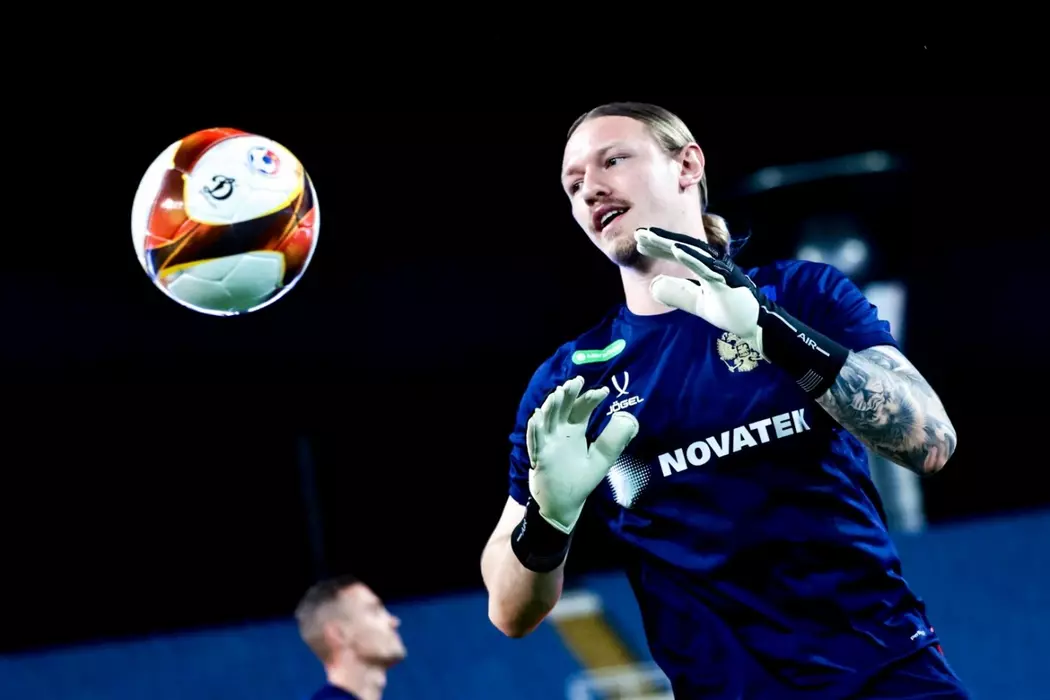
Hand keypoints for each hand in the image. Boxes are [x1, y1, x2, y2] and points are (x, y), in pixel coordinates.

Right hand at [526, 376, 639, 533]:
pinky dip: (536, 428)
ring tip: (558, 393)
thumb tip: (628, 419)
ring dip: (551, 406)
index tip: (603, 391)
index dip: (590, 398)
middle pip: (563, 409)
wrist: (563, 505)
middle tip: (576, 381)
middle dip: (568, 395)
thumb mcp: (601, 460)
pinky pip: (536, 440)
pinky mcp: (539, 456)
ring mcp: (548, 443)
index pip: (582, 409)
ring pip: (547, 420)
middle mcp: (560, 433)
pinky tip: (538, 415)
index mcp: (575, 432)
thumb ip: (613, 441)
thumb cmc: (580, 481)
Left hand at [635, 227, 765, 355]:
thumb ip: (677, 293)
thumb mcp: (696, 303)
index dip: (659, 247)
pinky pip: (706, 268)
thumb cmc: (729, 310)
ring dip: (670, 244)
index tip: (639, 242)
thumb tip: (654, 285)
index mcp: (704, 268)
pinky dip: (691, 257)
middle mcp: (712, 264)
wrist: (754, 325)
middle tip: (638, 233)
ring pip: (692, 252)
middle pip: (683, 247)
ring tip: (651, 236)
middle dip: (661, 240)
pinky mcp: (725, 282)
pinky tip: (676, 250)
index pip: (679, 254)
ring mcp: (719, 272)